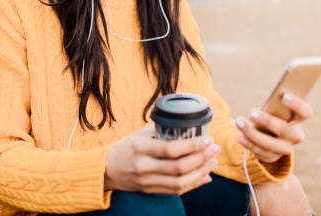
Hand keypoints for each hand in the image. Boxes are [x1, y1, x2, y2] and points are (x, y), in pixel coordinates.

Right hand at [104, 125, 220, 194]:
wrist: (106, 170)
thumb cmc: (126, 147)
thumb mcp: (139, 135)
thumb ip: (161, 132)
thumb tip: (188, 130)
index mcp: (141, 148)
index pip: (170, 149)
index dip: (192, 145)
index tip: (207, 139)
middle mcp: (144, 167)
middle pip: (179, 167)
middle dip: (201, 158)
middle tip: (214, 148)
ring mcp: (147, 182)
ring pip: (180, 182)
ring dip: (201, 172)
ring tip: (213, 162)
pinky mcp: (150, 191)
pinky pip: (176, 191)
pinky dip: (193, 184)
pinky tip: (204, 175)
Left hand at [235, 91, 312, 162]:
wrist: (270, 135)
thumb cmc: (272, 114)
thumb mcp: (273, 109)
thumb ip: (272, 106)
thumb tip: (263, 106)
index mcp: (299, 119)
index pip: (305, 112)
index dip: (297, 104)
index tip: (283, 95)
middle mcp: (295, 135)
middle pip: (285, 130)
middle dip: (267, 121)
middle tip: (252, 113)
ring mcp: (285, 148)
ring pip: (270, 144)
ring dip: (252, 133)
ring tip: (238, 122)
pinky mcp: (272, 157)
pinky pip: (260, 151)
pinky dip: (249, 144)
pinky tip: (240, 137)